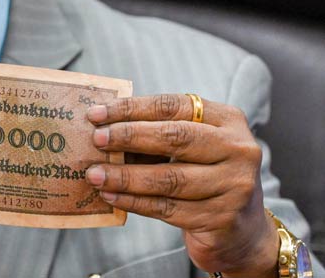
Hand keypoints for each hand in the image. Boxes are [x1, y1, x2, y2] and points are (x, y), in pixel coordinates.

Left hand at [86, 94, 277, 276]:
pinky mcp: (223, 219)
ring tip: (95, 174)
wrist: (240, 229)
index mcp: (227, 119)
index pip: (173, 107)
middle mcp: (238, 149)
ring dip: (126, 176)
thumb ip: (156, 134)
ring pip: (170, 178)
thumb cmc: (203, 175)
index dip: (131, 109)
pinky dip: (135, 201)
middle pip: (175, 137)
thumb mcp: (189, 147)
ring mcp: (234, 186)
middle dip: (129, 137)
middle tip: (96, 139)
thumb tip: (102, 127)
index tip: (96, 114)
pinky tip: (111, 196)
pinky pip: (168, 208)